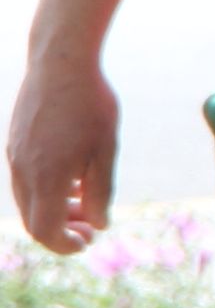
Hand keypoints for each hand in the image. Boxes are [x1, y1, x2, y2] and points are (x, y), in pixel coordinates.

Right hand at [8, 52, 118, 254]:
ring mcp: (14, 156)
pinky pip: (24, 180)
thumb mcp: (105, 150)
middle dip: (61, 231)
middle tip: (90, 228)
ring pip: (27, 201)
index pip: (45, 230)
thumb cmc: (90, 104)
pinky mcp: (14, 144)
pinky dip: (45, 191)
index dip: (65, 244)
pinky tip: (71, 180)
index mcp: (46, 178)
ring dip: (53, 211)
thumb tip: (98, 224)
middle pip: (33, 220)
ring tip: (84, 204)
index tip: (88, 241)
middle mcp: (23, 171)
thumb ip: (100, 191)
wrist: (60, 63)